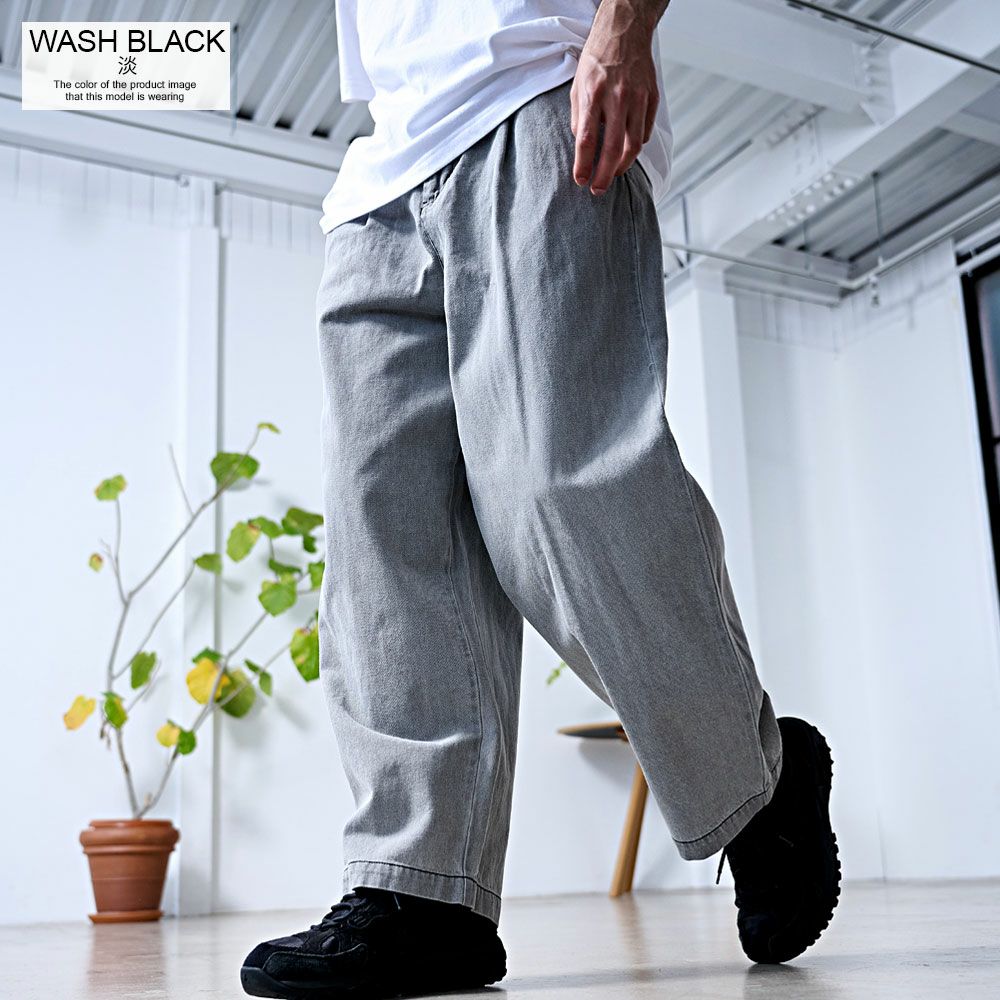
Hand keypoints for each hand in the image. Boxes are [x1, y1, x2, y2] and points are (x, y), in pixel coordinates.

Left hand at [571, 1, 660, 195]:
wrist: (625, 32)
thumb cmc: (597, 60)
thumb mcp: (577, 86)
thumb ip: (579, 117)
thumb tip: (582, 147)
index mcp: (594, 94)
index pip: (587, 140)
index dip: (583, 165)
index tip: (581, 181)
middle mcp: (618, 98)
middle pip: (612, 149)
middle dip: (604, 175)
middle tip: (598, 190)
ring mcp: (638, 99)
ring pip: (633, 145)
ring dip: (622, 166)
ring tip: (613, 175)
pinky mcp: (652, 98)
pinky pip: (644, 132)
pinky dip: (635, 146)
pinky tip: (626, 151)